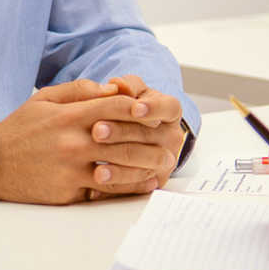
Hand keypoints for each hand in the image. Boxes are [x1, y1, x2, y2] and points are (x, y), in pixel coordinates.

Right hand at [0, 79, 173, 203]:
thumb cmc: (21, 128)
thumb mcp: (45, 99)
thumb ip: (79, 90)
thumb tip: (112, 88)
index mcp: (69, 116)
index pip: (113, 107)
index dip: (138, 107)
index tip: (154, 109)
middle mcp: (73, 142)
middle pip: (122, 139)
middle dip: (150, 139)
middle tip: (170, 140)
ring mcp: (71, 169)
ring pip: (118, 167)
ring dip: (145, 166)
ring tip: (163, 163)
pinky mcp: (68, 192)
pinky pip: (105, 190)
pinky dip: (127, 186)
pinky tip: (143, 183)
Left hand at [87, 75, 184, 193]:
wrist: (140, 134)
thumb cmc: (134, 108)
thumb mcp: (134, 92)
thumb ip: (127, 85)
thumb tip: (117, 84)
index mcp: (170, 112)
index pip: (169, 108)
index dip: (153, 108)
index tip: (135, 108)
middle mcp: (172, 137)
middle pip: (150, 136)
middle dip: (121, 133)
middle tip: (97, 130)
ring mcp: (165, 160)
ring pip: (144, 164)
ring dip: (118, 165)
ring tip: (96, 165)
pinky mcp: (153, 180)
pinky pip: (136, 185)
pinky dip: (115, 183)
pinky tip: (97, 180)